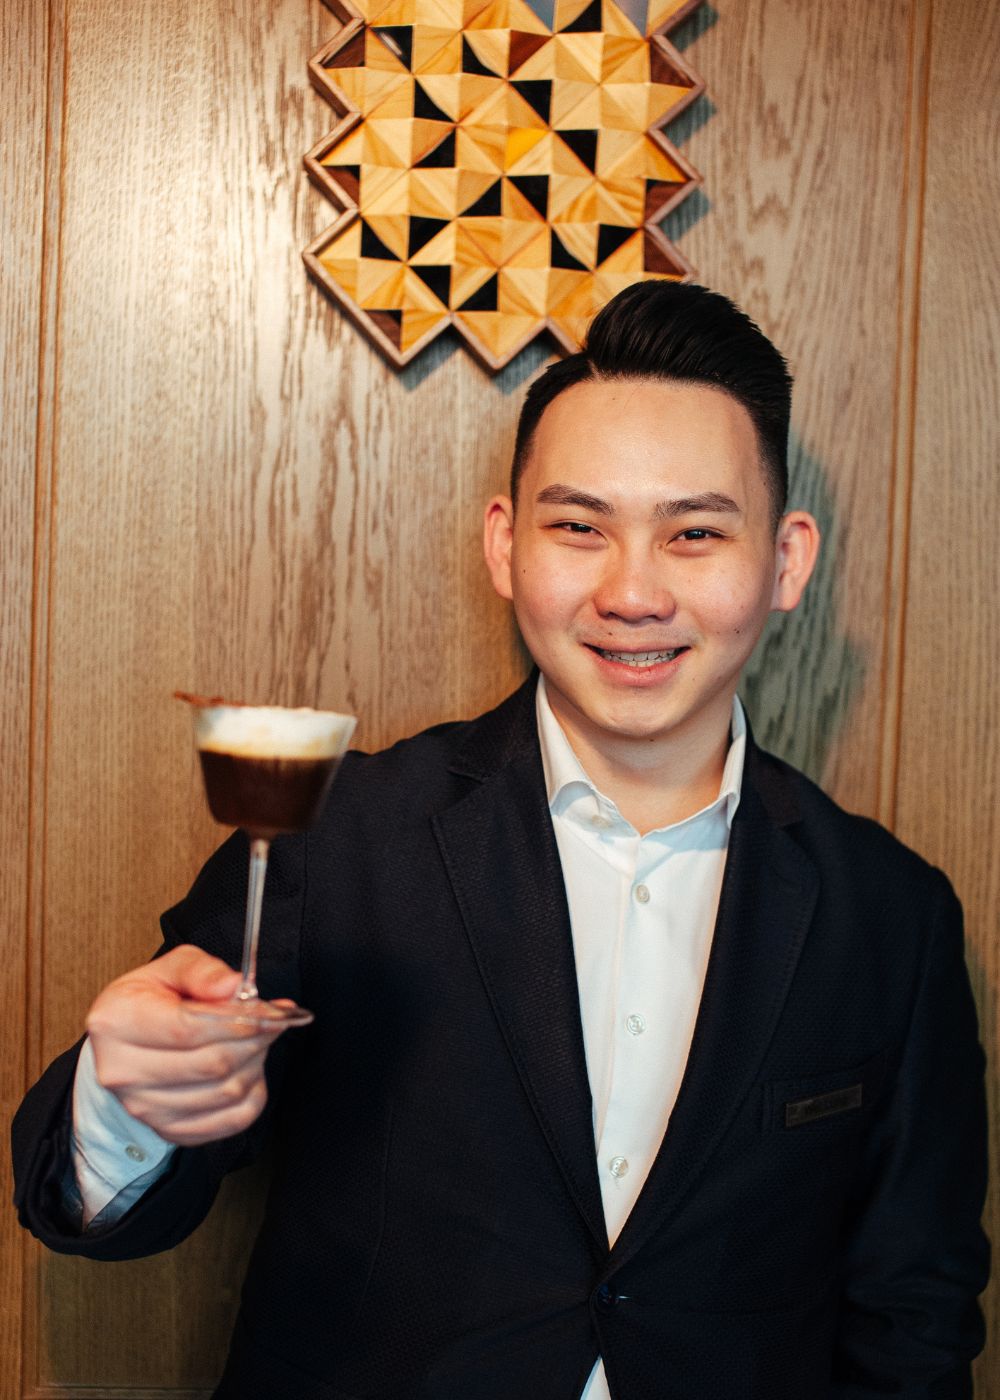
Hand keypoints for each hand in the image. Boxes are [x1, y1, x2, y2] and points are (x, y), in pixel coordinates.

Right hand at [85, 945, 289, 1146]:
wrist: (126, 1043)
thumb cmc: (152, 1000)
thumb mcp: (172, 968)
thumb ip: (203, 971)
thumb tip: (234, 986)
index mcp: (117, 1022)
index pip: (189, 1028)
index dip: (239, 1020)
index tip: (272, 1010)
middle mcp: (122, 1071)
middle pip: (212, 1064)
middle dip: (254, 1039)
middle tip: (273, 1021)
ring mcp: (143, 1108)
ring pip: (226, 1092)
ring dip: (255, 1062)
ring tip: (254, 1040)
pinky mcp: (169, 1130)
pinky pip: (232, 1121)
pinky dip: (253, 1094)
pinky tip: (248, 1070)